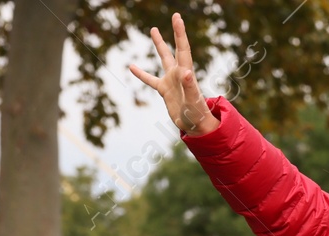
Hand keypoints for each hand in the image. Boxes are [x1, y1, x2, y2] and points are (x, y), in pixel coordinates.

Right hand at [128, 13, 218, 135]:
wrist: (196, 126)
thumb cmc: (198, 114)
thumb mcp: (193, 100)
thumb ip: (190, 86)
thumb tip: (186, 72)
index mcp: (186, 72)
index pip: (183, 48)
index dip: (180, 33)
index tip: (177, 17)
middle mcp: (179, 73)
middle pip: (175, 49)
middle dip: (176, 33)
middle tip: (176, 16)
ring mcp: (171, 81)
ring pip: (164, 59)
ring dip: (159, 45)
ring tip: (154, 30)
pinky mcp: (165, 90)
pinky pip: (150, 80)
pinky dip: (141, 74)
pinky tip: (131, 67)